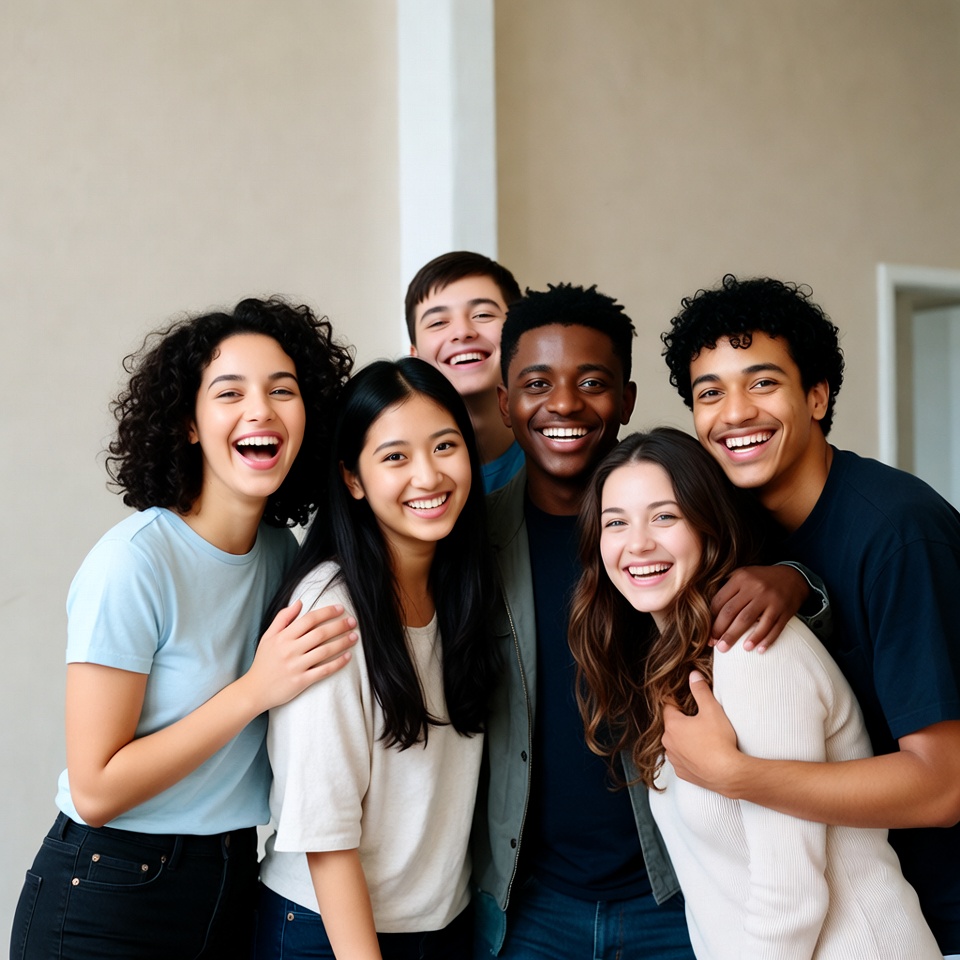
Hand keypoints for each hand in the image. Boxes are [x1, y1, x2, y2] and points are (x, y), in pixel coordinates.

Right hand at [246, 601, 356, 712]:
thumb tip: (299, 602)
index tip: (340, 608)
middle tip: (353, 621)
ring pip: (325, 651)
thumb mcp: (268, 636)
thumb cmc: (263, 661)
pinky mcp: (301, 681)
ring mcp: (296, 666)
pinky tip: (348, 656)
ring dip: (343, 642)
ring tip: (354, 636)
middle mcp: (290, 650)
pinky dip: (338, 663)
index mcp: (283, 637)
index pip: (309, 620)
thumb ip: (283, 618)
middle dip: (339, 626)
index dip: (327, 612)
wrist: (254, 690)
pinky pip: (324, 670)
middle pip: (320, 634)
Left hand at [662, 671, 741, 793]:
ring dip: (685, 739)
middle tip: (699, 719)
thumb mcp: (712, 709)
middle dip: (683, 721)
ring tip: (703, 738)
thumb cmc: (719, 742)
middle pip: (672, 726)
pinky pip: (682, 760)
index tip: (684, 699)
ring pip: (676, 744)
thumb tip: (693, 675)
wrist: (728, 774)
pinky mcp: (683, 773)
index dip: (677, 701)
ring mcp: (675, 760)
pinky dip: (689, 756)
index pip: (668, 706)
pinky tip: (702, 754)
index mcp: (673, 725)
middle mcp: (669, 743)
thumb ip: (701, 690)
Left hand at [710, 564, 807, 652]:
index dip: (712, 620)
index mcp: (741, 578)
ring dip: (739, 638)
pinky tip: (757, 650)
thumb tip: (708, 612)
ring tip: (729, 649)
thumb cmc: (761, 579)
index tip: (708, 635)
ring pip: (751, 621)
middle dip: (721, 632)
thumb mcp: (743, 575)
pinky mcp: (785, 610)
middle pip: (733, 613)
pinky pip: (774, 627)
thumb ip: (727, 588)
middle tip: (715, 646)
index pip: (720, 601)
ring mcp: (771, 599)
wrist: (792, 577)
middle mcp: (755, 588)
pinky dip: (765, 640)